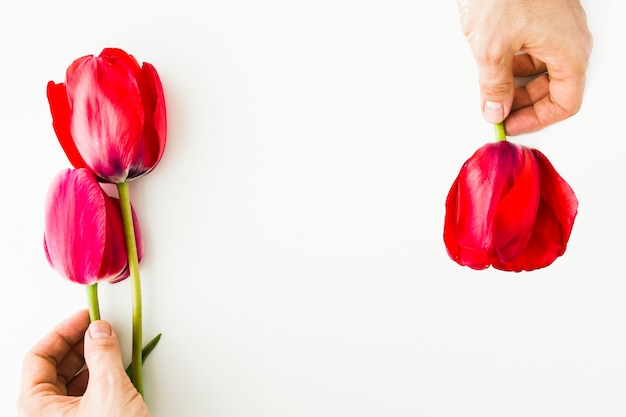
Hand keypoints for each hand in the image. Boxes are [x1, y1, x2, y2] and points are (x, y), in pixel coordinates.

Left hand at [17, 310, 149, 416]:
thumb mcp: (109, 391)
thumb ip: (103, 354)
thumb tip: (99, 331)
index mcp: (36, 409)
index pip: (38, 358)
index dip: (61, 333)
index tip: (83, 318)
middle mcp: (46, 416)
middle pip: (53, 368)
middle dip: (77, 344)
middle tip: (98, 327)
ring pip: (70, 380)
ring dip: (90, 359)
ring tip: (110, 344)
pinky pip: (85, 393)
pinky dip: (99, 375)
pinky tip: (115, 365)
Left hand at [457, 0, 592, 134]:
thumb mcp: (491, 49)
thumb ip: (494, 87)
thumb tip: (495, 111)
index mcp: (569, 52)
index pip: (565, 103)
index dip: (536, 120)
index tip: (510, 124)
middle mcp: (570, 40)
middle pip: (554, 88)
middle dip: (524, 104)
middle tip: (496, 111)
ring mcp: (558, 27)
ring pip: (543, 69)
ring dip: (517, 83)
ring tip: (490, 87)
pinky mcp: (543, 16)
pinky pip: (535, 49)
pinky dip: (515, 63)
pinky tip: (494, 62)